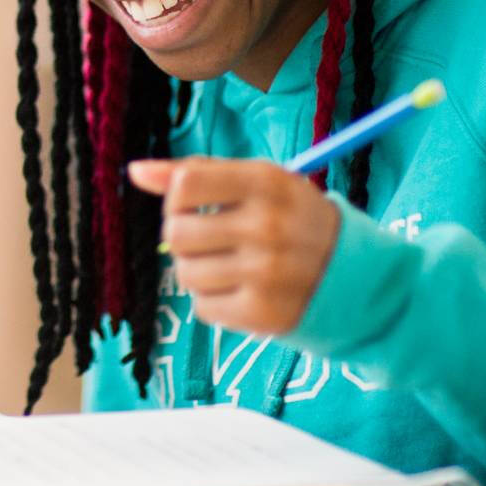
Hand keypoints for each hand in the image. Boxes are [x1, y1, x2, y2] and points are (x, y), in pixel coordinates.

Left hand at [126, 158, 340, 334]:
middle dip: (183, 239)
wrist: (350, 273)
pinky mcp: (265, 313)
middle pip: (176, 233)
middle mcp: (268, 226)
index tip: (194, 207)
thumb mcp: (254, 182)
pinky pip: (202, 308)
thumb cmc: (289, 217)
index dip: (177, 199)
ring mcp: (268, 272)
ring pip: (185, 273)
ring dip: (196, 272)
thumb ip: (195, 174)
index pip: (185, 185)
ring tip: (227, 266)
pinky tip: (240, 290)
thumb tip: (134, 172)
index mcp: (266, 182)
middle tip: (211, 241)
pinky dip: (213, 301)